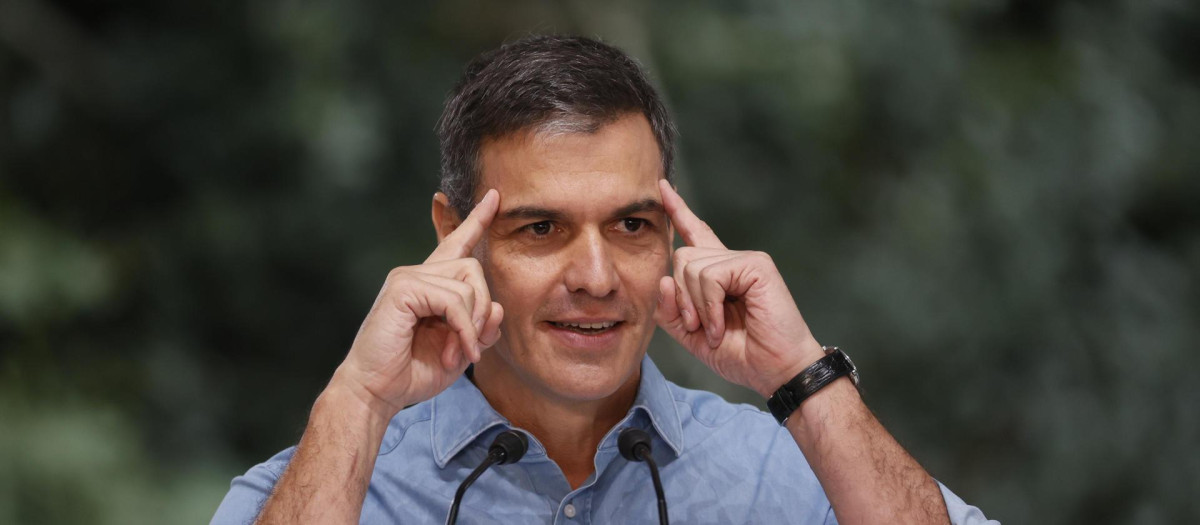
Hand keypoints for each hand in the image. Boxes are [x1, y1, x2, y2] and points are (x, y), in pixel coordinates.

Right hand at [332, 190, 504, 418]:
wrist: (377, 392)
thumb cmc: (413, 371)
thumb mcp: (460, 348)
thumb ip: (480, 326)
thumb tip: (497, 306)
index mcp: (430, 284)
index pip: (456, 243)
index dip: (476, 220)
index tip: (494, 196)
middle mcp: (417, 273)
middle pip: (473, 267)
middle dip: (482, 308)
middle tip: (472, 346)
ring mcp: (408, 277)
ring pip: (467, 284)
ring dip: (472, 326)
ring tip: (459, 354)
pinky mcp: (403, 288)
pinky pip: (453, 300)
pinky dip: (463, 329)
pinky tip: (456, 353)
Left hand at [654, 180, 824, 397]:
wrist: (776, 371)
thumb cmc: (742, 354)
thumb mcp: (693, 336)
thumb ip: (671, 311)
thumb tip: (664, 280)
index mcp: (717, 274)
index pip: (693, 235)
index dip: (677, 211)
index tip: (662, 188)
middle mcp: (730, 261)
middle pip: (681, 257)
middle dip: (682, 297)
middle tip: (699, 327)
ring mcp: (745, 259)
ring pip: (692, 266)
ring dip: (697, 306)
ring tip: (717, 328)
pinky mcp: (756, 264)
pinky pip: (711, 276)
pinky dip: (711, 306)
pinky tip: (724, 324)